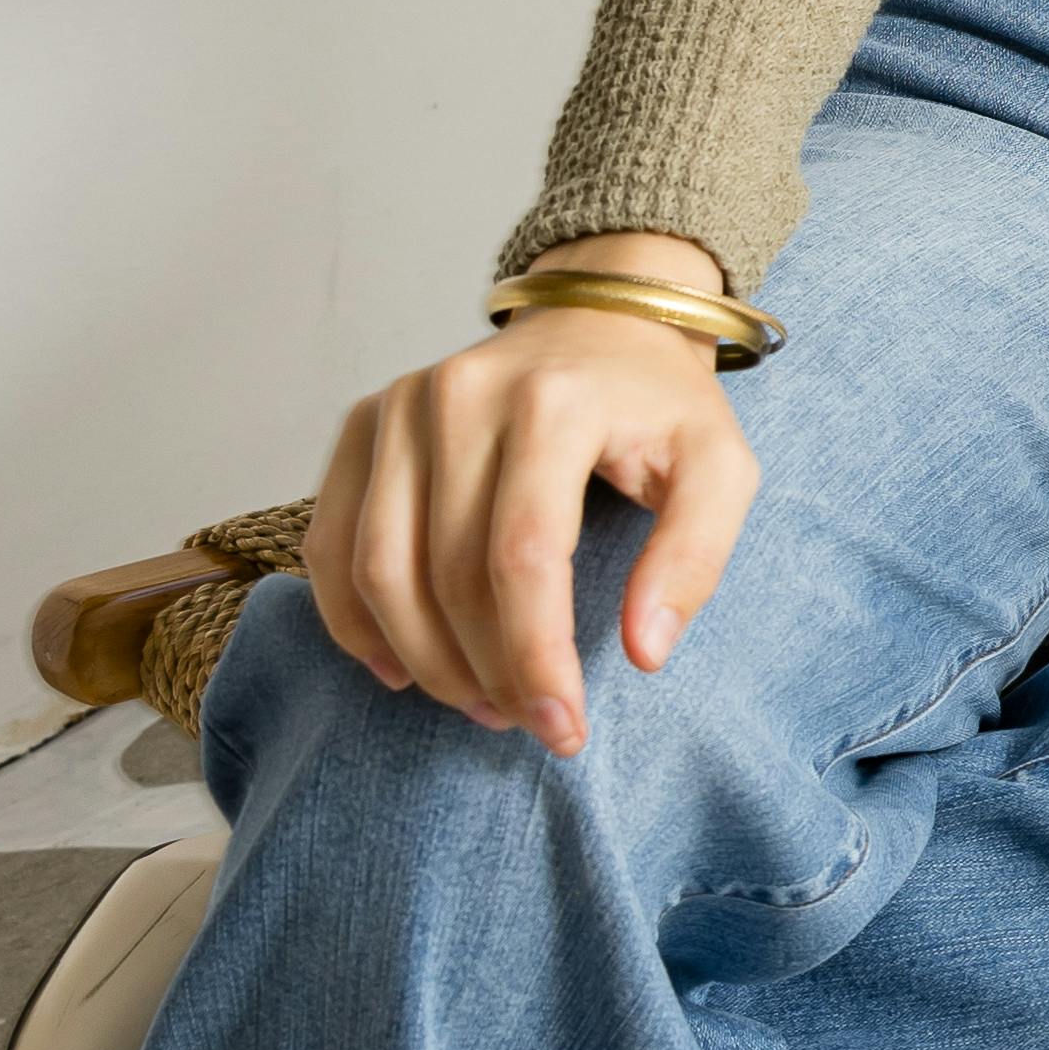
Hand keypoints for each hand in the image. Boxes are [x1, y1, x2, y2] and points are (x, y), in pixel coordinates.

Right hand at [303, 236, 760, 757]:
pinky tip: (403, 668)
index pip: (525, 557)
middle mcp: (462, 392)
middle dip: (486, 672)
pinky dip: (357, 622)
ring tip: (479, 701)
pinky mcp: (362, 423)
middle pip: (449, 572)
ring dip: (423, 660)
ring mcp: (400, 404)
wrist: (601, 322)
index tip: (563, 727)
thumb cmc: (660, 407)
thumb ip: (695, 555)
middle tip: (527, 721)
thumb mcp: (718, 466)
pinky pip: (330, 545)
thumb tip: (644, 651)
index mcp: (554, 399)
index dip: (536, 657)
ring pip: (380, 570)